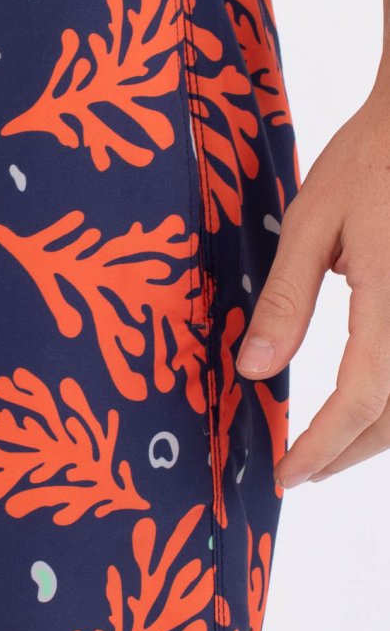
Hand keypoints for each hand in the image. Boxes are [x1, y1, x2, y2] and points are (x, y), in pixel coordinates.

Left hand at [235, 88, 389, 486]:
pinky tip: (368, 402)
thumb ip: (285, 302)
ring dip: (379, 432)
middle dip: (349, 451)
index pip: (362, 399)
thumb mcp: (312, 223)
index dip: (323, 445)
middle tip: (301, 468)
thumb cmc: (373, 158)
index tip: (287, 472)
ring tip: (328, 445)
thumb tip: (253, 372)